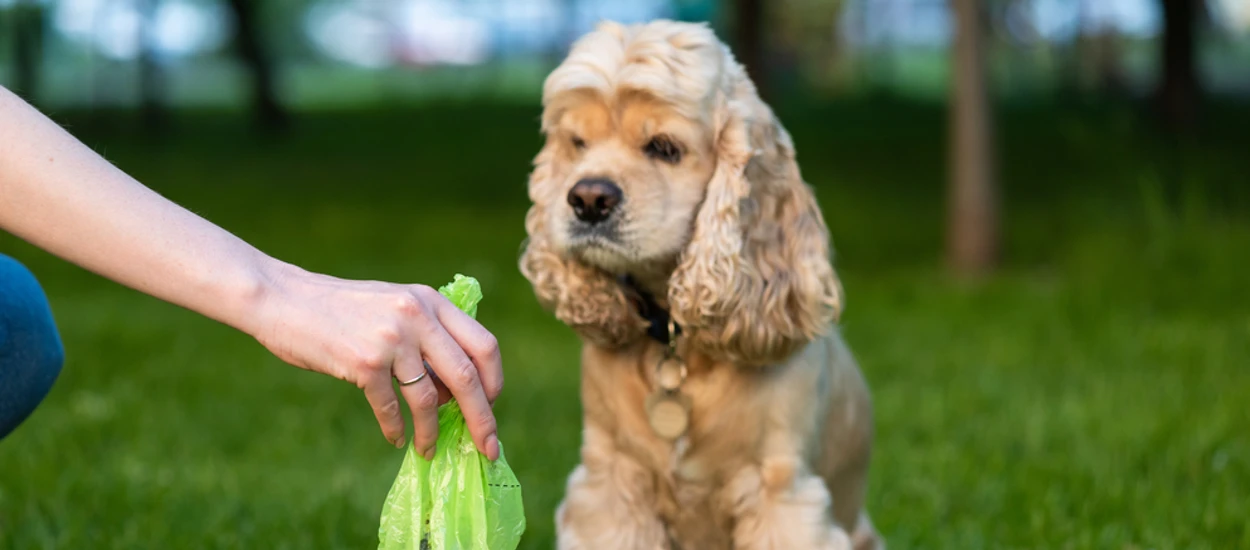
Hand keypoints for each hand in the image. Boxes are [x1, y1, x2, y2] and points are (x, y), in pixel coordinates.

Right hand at [248, 262, 502, 460]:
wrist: (284, 299)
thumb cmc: (341, 309)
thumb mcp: (395, 304)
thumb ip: (428, 334)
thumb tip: (457, 389)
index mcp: (431, 301)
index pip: (484, 345)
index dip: (494, 381)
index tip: (491, 406)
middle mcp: (417, 316)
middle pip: (467, 377)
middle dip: (482, 418)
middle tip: (488, 447)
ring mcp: (391, 339)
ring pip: (429, 399)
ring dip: (432, 432)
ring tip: (429, 450)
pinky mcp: (363, 362)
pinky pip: (391, 407)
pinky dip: (396, 428)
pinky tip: (396, 438)